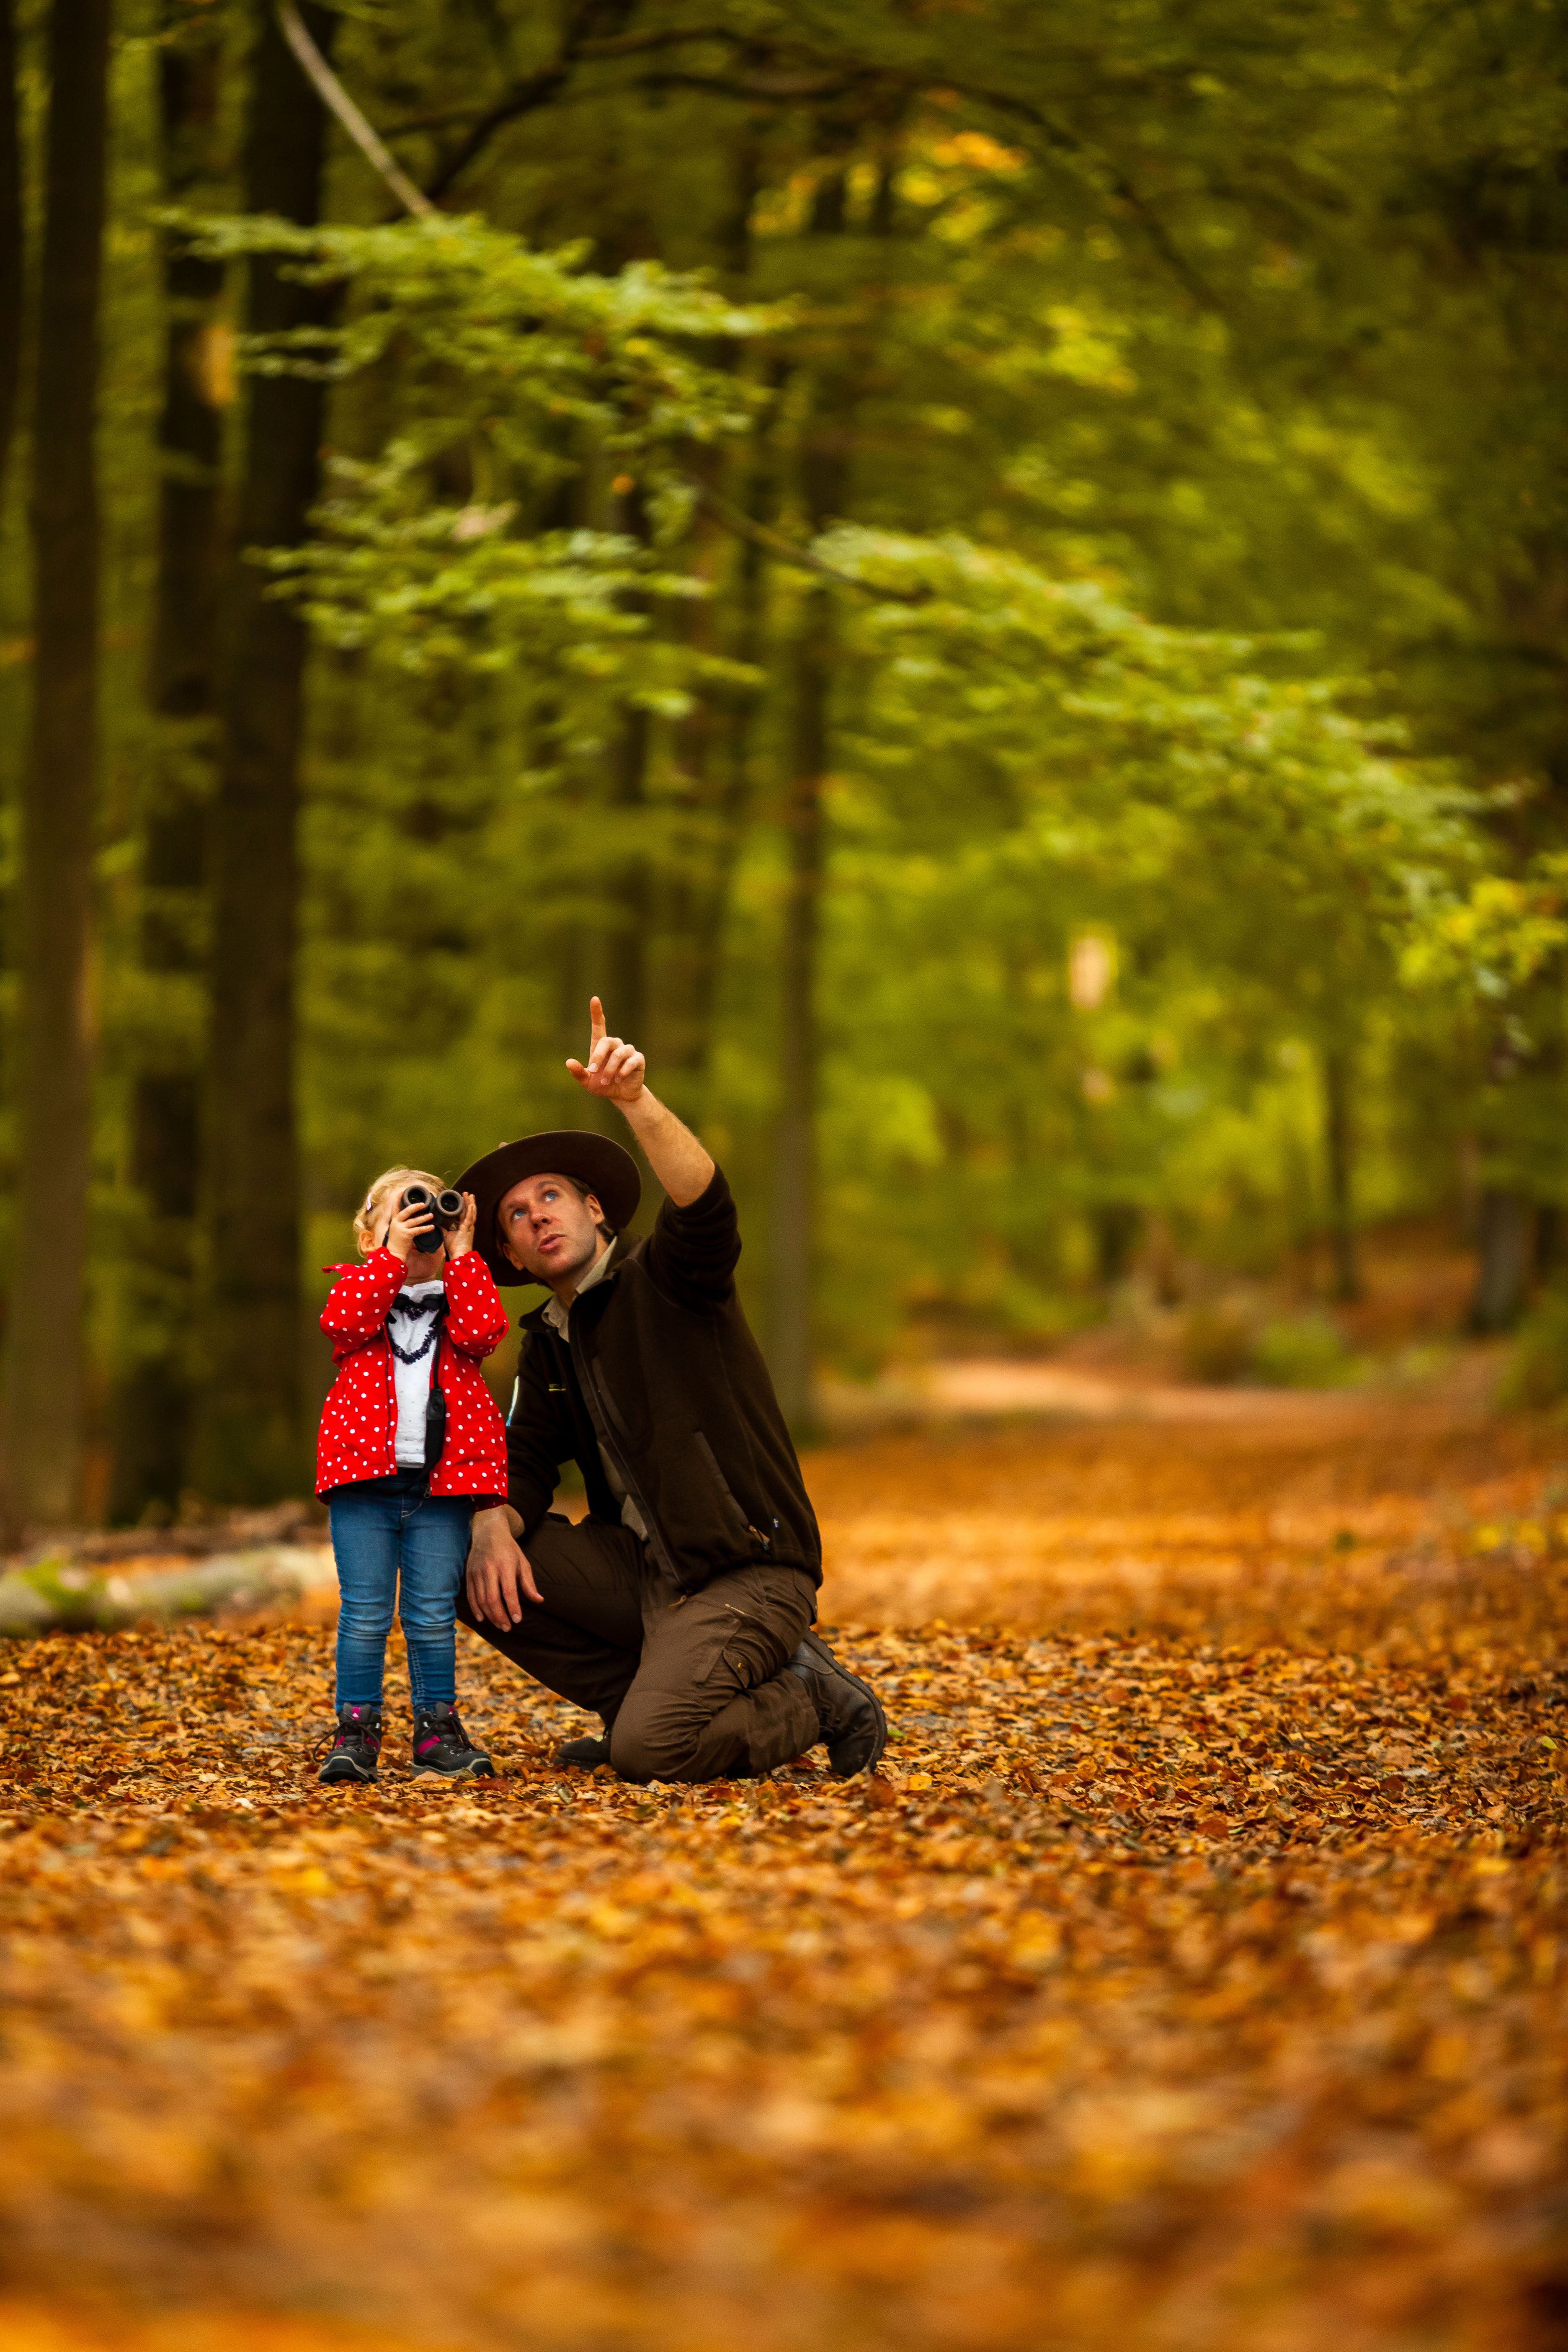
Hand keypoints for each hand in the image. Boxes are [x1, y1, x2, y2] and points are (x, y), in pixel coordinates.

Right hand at [385, 1196, 436, 1261]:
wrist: (394, 1253)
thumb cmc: (397, 1241)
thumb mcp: (396, 1229)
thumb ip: (402, 1222)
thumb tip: (411, 1216)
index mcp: (394, 1221)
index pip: (394, 1207)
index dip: (397, 1199)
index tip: (401, 1191)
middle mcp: (397, 1223)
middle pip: (405, 1212)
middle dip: (414, 1207)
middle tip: (423, 1204)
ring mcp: (401, 1229)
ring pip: (414, 1221)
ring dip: (423, 1218)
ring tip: (431, 1215)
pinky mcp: (406, 1235)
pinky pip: (418, 1230)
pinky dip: (426, 1228)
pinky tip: (432, 1227)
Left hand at [444, 1191, 477, 1258]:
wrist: (459, 1254)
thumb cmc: (454, 1247)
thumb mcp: (446, 1235)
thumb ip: (443, 1229)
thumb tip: (437, 1224)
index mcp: (464, 1226)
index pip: (464, 1214)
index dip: (464, 1206)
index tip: (462, 1199)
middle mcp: (468, 1225)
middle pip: (469, 1211)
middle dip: (468, 1202)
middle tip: (466, 1193)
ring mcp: (469, 1227)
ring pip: (471, 1212)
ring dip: (471, 1203)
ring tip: (470, 1195)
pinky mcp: (468, 1229)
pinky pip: (470, 1218)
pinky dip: (471, 1211)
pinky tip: (471, 1204)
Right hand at [466, 1506, 540, 1624]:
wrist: (488, 1532)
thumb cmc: (509, 1549)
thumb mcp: (522, 1562)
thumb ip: (529, 1583)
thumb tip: (539, 1600)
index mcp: (505, 1565)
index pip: (509, 1592)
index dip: (513, 1608)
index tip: (517, 1620)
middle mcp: (489, 1569)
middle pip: (493, 1599)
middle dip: (500, 1616)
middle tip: (508, 1627)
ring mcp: (477, 1572)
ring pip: (481, 1600)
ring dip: (490, 1616)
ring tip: (500, 1625)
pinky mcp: (469, 1574)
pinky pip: (471, 1595)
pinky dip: (476, 1609)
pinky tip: (483, 1618)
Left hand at [566, 995, 645, 1104]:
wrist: (621, 1095)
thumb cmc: (602, 1085)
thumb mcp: (587, 1081)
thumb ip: (578, 1072)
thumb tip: (568, 1062)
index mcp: (601, 1047)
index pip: (599, 1025)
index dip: (597, 1012)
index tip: (594, 999)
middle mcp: (615, 1045)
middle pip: (607, 1041)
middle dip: (599, 1056)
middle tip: (593, 1071)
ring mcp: (628, 1051)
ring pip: (619, 1053)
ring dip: (610, 1069)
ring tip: (607, 1081)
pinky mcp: (638, 1059)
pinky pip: (631, 1060)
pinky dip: (623, 1070)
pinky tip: (619, 1078)